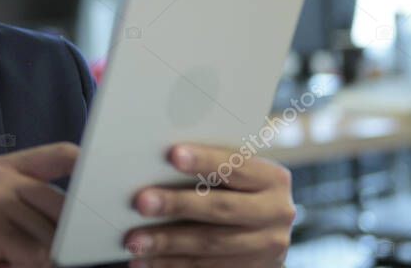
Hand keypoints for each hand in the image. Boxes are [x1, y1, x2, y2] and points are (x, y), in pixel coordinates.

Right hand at [0, 142, 78, 267]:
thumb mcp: (6, 216)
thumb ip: (38, 205)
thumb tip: (89, 215)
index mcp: (6, 167)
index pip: (62, 154)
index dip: (90, 166)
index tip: (111, 184)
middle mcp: (0, 175)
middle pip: (65, 204)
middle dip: (67, 239)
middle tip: (41, 255)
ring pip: (52, 236)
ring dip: (41, 260)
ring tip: (8, 259)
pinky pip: (36, 253)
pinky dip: (26, 267)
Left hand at [123, 144, 294, 267]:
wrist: (264, 231)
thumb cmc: (236, 189)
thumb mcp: (236, 174)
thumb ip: (210, 166)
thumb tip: (155, 160)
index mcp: (272, 179)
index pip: (236, 167)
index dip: (204, 160)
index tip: (172, 154)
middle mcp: (276, 213)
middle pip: (221, 209)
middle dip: (178, 204)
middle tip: (141, 202)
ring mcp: (267, 248)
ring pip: (210, 245)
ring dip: (167, 244)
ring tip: (134, 241)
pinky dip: (171, 265)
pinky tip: (145, 262)